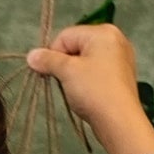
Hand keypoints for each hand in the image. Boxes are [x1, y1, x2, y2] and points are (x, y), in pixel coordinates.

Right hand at [25, 23, 153, 153]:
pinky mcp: (121, 74)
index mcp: (103, 32)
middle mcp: (115, 40)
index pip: (65, 36)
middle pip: (76, 47)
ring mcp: (121, 57)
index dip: (53, 54)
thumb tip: (31, 55)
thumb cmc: (94, 91)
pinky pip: (96, 71)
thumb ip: (47, 60)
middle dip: (65, 64)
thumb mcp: (67, 71)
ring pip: (85, 60)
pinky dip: (87, 80)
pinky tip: (87, 93)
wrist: (119, 121)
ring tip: (77, 90)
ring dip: (75, 74)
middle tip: (64, 82)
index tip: (49, 73)